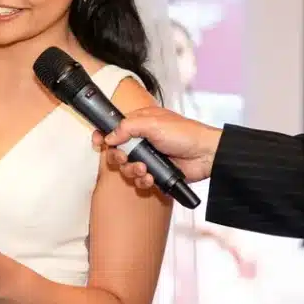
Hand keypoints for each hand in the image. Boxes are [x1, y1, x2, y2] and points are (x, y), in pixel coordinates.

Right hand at [93, 107, 222, 189]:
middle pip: (116, 152)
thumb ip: (127, 127)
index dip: (104, 136)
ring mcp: (148, 157)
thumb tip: (109, 136)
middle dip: (118, 157)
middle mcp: (141, 141)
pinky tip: (152, 178)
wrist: (206, 155)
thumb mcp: (153, 123)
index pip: (114, 129)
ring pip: (126, 168)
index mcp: (139, 124)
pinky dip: (143, 181)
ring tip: (144, 169)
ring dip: (132, 170)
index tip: (98, 143)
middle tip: (126, 158)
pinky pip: (139, 181)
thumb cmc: (185, 133)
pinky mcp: (155, 173)